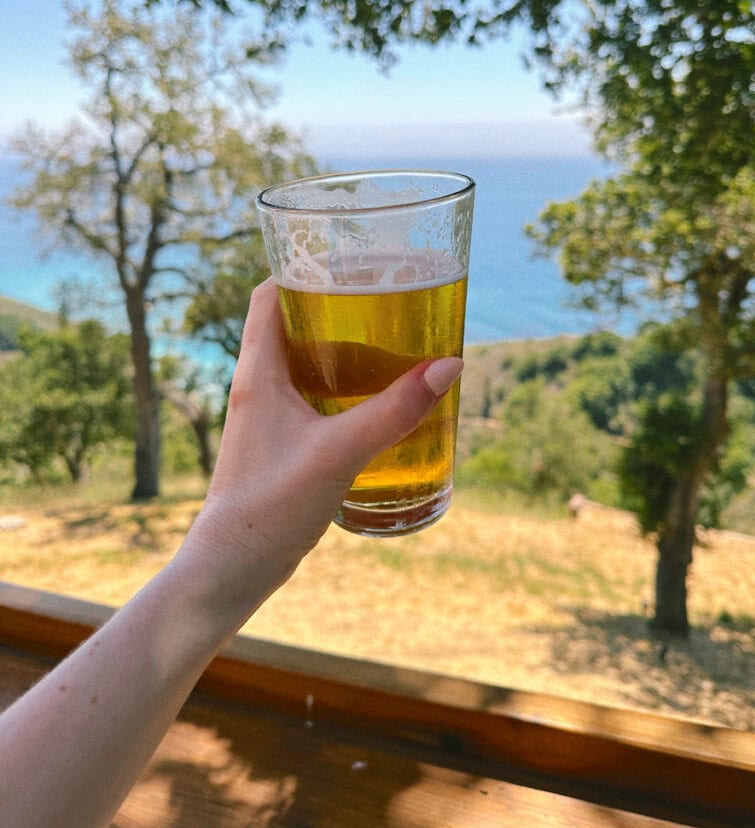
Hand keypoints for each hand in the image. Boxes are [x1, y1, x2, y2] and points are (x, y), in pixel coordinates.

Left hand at [180, 279, 462, 617]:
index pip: (268, 294)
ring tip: (389, 345)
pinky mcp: (279, 443)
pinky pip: (310, 396)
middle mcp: (257, 385)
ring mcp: (266, 415)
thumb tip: (448, 366)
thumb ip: (395, 410)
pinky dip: (340, 387)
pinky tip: (375, 402)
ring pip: (303, 361)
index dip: (301, 269)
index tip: (347, 261)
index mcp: (257, 371)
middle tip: (384, 301)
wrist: (233, 567)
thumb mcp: (341, 452)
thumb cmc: (271, 506)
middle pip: (291, 322)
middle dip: (335, 306)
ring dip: (340, 348)